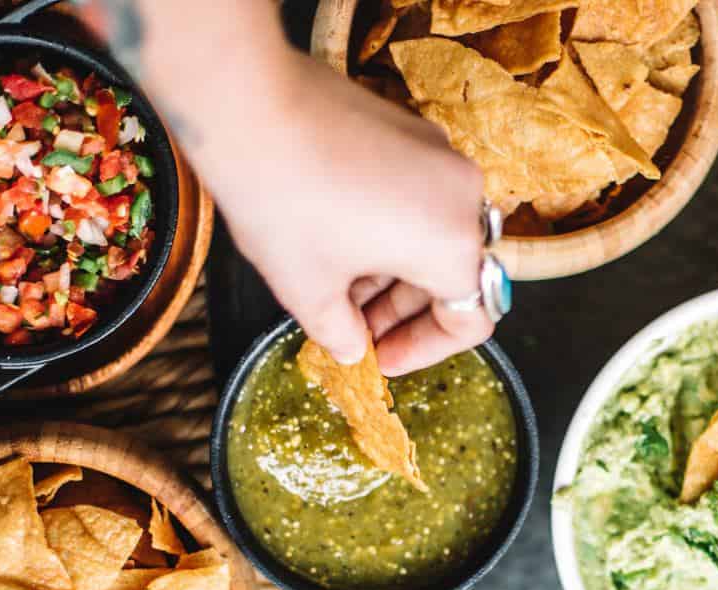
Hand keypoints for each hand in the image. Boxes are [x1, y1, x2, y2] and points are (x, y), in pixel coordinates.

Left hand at [81, 0, 495, 373]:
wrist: (248, 102)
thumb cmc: (282, 200)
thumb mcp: (307, 289)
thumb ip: (340, 333)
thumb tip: (352, 348)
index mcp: (451, 246)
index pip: (470, 320)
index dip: (424, 351)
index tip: (380, 359)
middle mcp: (462, 197)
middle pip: (451, 276)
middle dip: (401, 312)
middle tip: (354, 330)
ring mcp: (439, 156)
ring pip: (431, 236)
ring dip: (392, 273)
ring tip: (336, 288)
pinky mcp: (412, 129)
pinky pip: (416, 195)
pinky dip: (388, 229)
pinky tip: (336, 240)